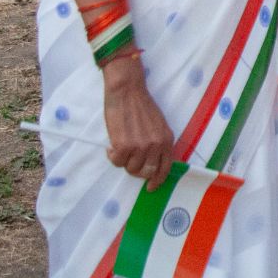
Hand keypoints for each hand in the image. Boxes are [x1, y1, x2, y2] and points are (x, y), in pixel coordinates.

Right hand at [100, 56, 174, 187]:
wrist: (127, 90)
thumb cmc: (140, 105)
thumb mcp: (157, 124)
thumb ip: (157, 142)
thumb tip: (150, 163)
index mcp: (166, 139)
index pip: (165, 168)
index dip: (158, 180)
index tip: (151, 187)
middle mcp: (156, 145)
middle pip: (145, 172)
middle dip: (135, 169)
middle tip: (127, 158)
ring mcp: (140, 146)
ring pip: (130, 168)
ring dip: (123, 160)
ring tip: (120, 146)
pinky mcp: (124, 146)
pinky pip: (116, 161)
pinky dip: (112, 155)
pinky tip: (111, 145)